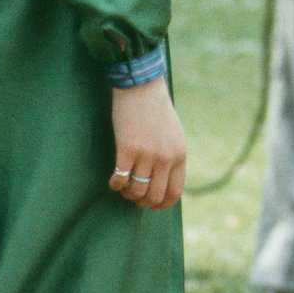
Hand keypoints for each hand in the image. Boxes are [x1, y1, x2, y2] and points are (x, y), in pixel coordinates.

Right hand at [110, 75, 186, 208]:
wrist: (141, 87)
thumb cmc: (156, 110)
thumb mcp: (174, 136)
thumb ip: (172, 158)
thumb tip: (164, 182)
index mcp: (179, 155)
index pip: (174, 192)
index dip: (161, 204)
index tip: (151, 205)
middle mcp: (165, 157)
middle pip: (154, 195)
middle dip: (142, 201)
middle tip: (133, 196)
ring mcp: (147, 154)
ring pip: (136, 190)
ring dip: (127, 193)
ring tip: (123, 187)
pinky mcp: (127, 149)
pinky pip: (120, 178)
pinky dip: (115, 184)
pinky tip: (114, 180)